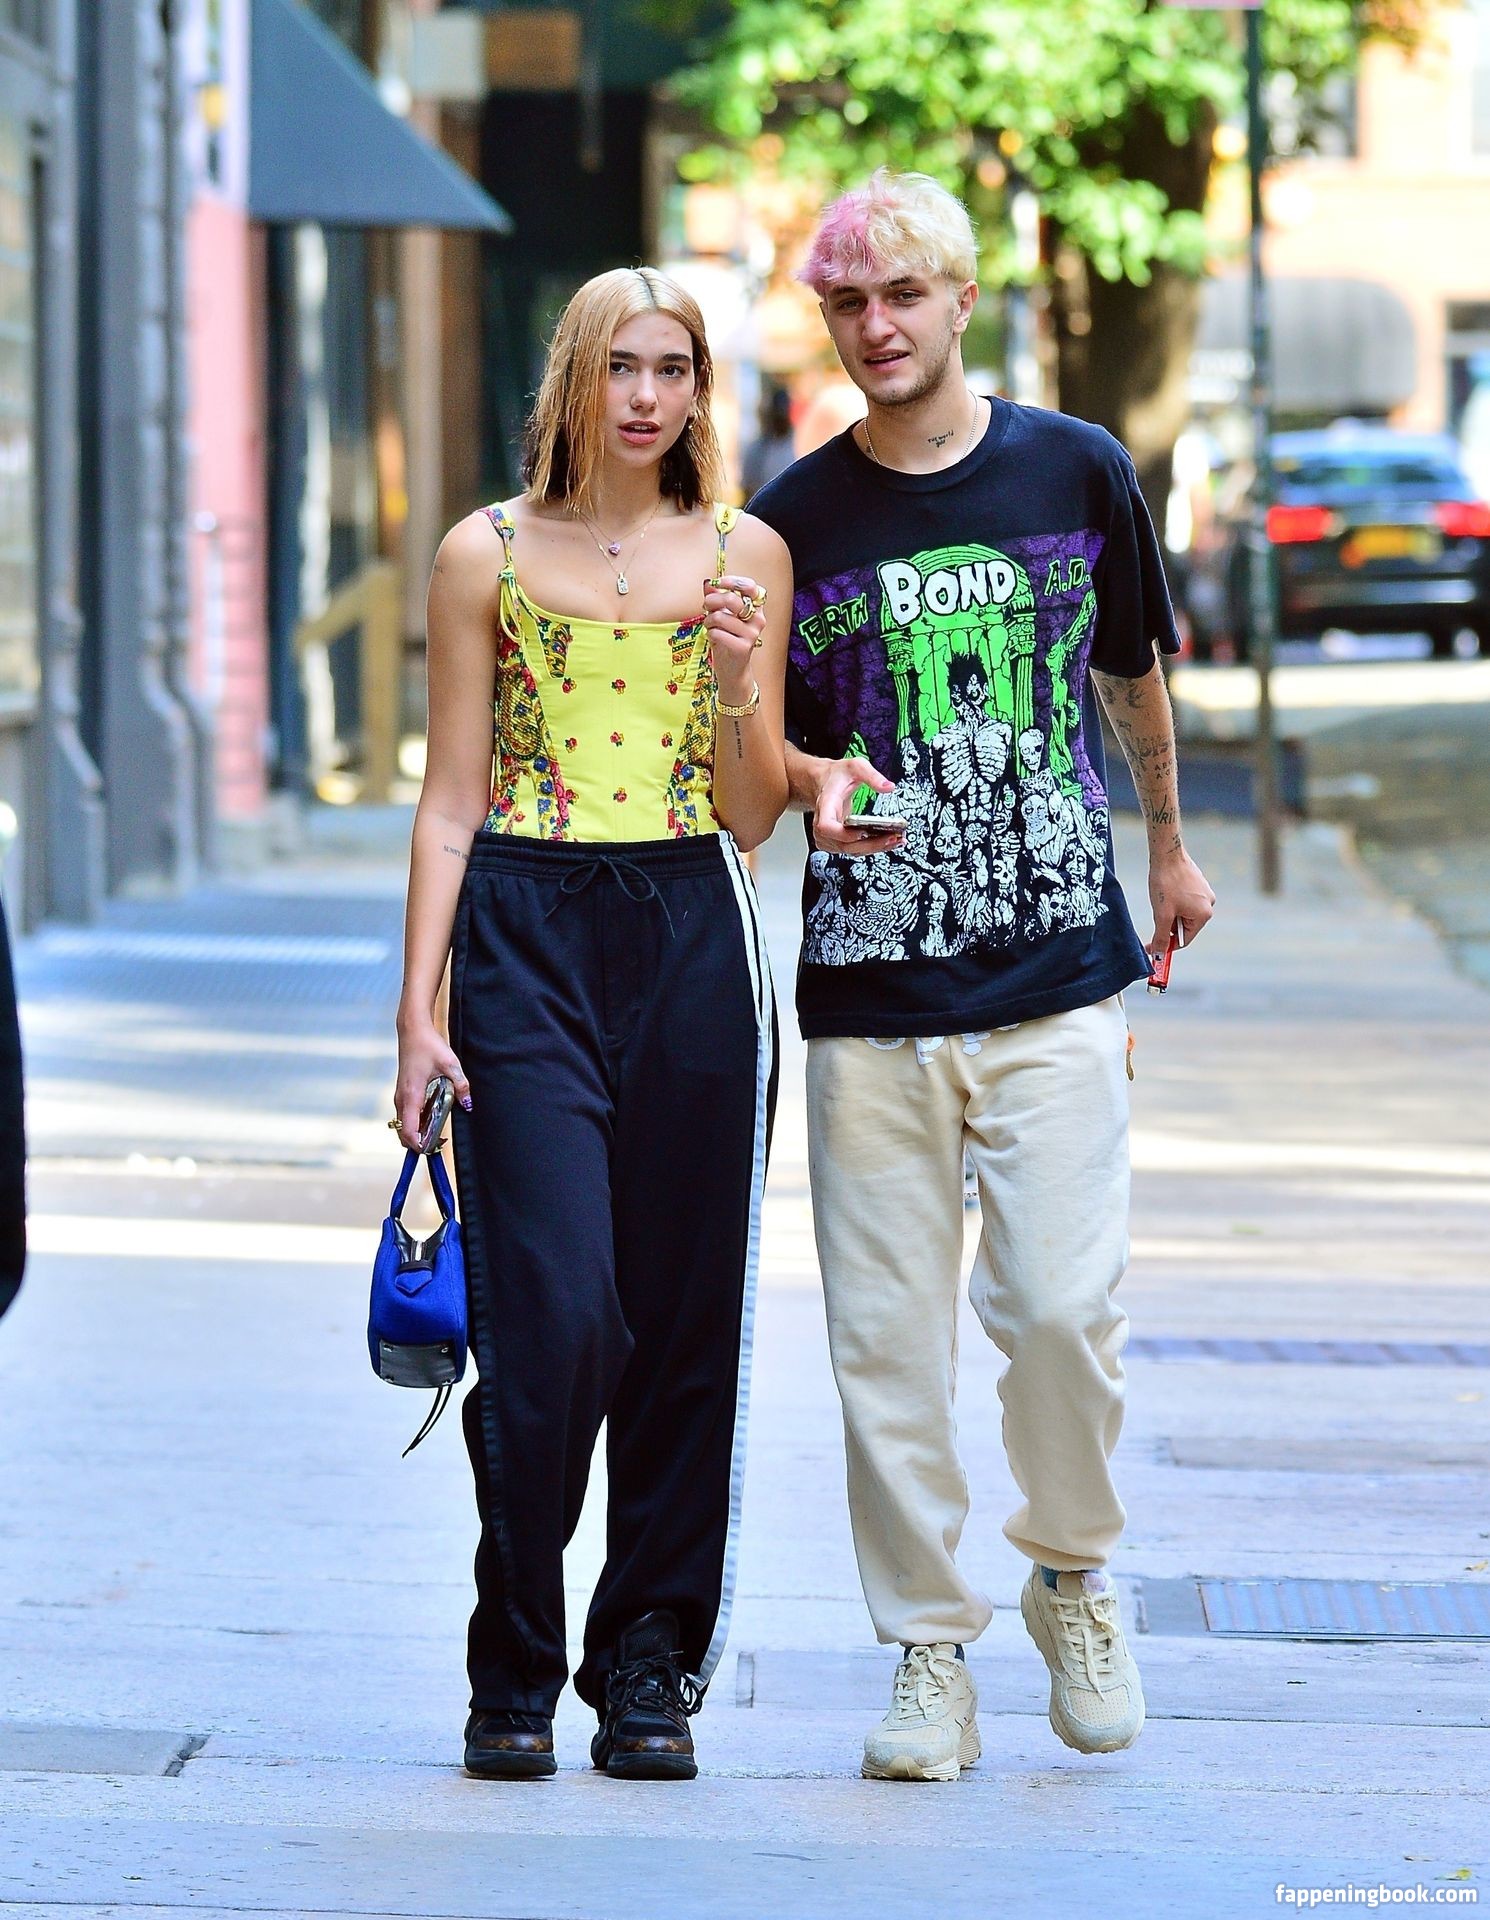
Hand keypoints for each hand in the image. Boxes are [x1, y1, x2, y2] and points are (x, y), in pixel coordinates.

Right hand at [393, 1016, 471, 1149]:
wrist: (413, 1030)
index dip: (420, 1145)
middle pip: (404, 1133)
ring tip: (438, 1134)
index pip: (408, 1131)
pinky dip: (416, 1123)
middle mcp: (401, 1099)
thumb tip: (469, 1104)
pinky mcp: (403, 1093)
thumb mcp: (450, 1064)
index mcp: (411, 1096)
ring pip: (404, 1125)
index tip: (435, 1147)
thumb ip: (460, 1085)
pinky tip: (432, 1119)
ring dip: (418, 1133)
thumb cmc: (429, 1046)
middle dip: (420, 1143)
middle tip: (440, 1143)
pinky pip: (406, 1116)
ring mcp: (400, 1097)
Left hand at [704, 573, 768, 702]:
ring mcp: (752, 634)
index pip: (750, 587)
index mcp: (756, 608)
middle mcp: (758, 619)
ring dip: (708, 621)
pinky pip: (717, 633)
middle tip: (705, 606)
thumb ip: (716, 598)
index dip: (732, 581)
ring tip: (709, 626)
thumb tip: (708, 583)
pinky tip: (713, 638)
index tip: (717, 583)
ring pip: (721, 617)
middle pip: (731, 599)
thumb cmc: (727, 639)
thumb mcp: (722, 615)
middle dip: (712, 600)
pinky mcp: (743, 647)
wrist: (732, 669)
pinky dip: (710, 634)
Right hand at [812, 755, 903, 855]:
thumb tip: (888, 787)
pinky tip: (887, 842)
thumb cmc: (836, 776)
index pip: (826, 826)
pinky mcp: (836, 842)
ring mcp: (828, 836)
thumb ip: (872, 776)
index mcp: (826, 805)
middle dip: (870, 844)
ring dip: (874, 848)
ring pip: (850, 850)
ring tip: (896, 841)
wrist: (824, 782)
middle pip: (843, 844)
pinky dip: (870, 848)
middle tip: (892, 838)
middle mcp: (823, 824)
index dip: (844, 834)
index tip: (863, 832)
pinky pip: (852, 850)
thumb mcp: (855, 766)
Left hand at [1148, 847, 1214, 959]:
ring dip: (1170, 913)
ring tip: (1161, 899)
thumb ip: (1161, 937)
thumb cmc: (1166, 883)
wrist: (1167, 854)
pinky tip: (1166, 891)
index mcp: (1204, 915)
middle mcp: (1209, 905)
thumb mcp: (1162, 914)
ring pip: (1183, 913)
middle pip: (1184, 927)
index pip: (1184, 940)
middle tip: (1156, 914)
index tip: (1152, 947)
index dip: (1167, 945)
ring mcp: (1205, 894)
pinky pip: (1185, 901)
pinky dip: (1173, 902)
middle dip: (1168, 925)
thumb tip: (1158, 954)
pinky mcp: (1199, 885)